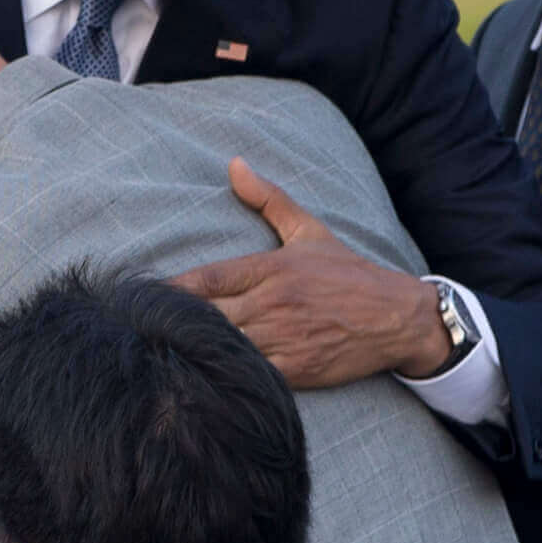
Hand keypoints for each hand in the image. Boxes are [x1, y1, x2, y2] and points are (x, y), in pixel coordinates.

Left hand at [171, 159, 449, 389]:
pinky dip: (228, 375)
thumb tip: (234, 164)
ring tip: (163, 355)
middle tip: (144, 329)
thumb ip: (269, 200)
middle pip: (207, 317)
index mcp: (271, 269)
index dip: (171, 291)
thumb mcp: (309, 231)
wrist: (398, 317)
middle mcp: (273, 303)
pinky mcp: (297, 370)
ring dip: (197, 351)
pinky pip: (252, 374)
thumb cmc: (349, 273)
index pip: (207, 280)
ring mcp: (284, 338)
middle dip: (176, 324)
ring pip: (225, 347)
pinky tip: (206, 378)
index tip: (142, 297)